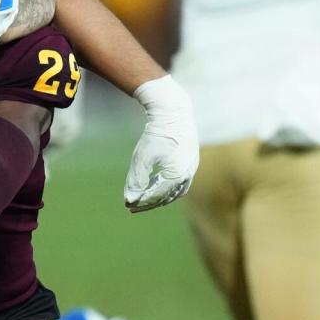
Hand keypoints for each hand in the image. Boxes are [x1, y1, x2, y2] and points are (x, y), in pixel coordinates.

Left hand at [125, 75, 198, 212]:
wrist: (174, 113)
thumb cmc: (155, 134)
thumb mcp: (142, 157)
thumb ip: (137, 180)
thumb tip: (130, 199)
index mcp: (177, 175)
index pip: (157, 196)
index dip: (141, 202)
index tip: (128, 206)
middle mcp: (188, 175)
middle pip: (167, 197)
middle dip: (149, 203)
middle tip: (132, 207)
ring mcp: (192, 169)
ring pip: (175, 191)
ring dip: (159, 197)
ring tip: (142, 199)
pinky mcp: (191, 162)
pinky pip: (180, 182)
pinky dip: (166, 187)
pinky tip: (153, 185)